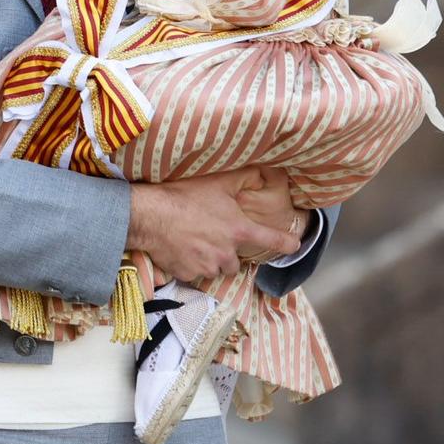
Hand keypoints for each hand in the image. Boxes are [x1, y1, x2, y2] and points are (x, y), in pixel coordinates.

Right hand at [129, 168, 300, 283]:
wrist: (149, 215)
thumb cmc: (183, 197)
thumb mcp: (217, 182)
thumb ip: (242, 179)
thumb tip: (262, 170)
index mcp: (239, 231)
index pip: (274, 240)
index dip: (287, 243)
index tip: (294, 244)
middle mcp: (227, 253)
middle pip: (236, 262)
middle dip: (227, 253)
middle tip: (212, 237)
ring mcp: (207, 266)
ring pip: (214, 269)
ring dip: (209, 260)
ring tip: (193, 242)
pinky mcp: (187, 273)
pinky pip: (192, 273)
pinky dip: (188, 265)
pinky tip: (178, 249)